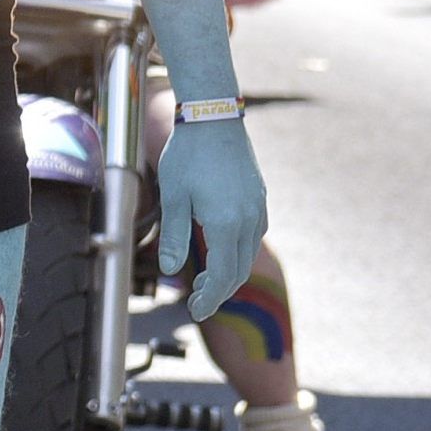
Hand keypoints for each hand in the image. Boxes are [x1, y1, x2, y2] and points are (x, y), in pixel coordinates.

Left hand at [157, 116, 267, 321]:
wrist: (215, 119)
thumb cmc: (188, 156)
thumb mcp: (173, 197)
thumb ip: (175, 235)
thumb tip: (171, 269)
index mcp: (227, 224)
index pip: (223, 276)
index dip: (209, 298)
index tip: (195, 312)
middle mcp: (250, 220)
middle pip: (238, 270)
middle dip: (217, 291)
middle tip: (195, 303)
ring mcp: (258, 209)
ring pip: (247, 254)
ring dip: (227, 273)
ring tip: (201, 282)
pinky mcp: (259, 199)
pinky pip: (252, 236)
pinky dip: (236, 253)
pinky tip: (217, 251)